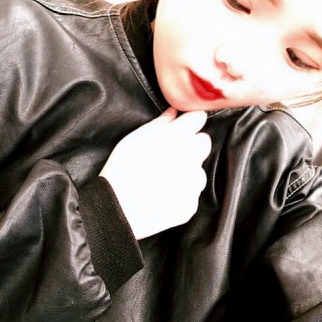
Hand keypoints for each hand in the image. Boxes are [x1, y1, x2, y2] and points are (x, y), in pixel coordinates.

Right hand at [100, 108, 210, 239]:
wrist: (117, 209)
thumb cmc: (121, 169)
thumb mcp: (134, 139)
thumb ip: (160, 123)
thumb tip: (174, 112)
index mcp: (177, 136)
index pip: (199, 117)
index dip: (189, 121)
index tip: (181, 127)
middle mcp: (191, 157)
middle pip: (203, 142)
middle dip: (191, 144)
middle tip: (170, 153)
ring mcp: (193, 182)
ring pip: (198, 169)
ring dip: (187, 171)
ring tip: (163, 178)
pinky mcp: (191, 204)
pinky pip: (191, 193)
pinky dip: (181, 193)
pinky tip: (162, 195)